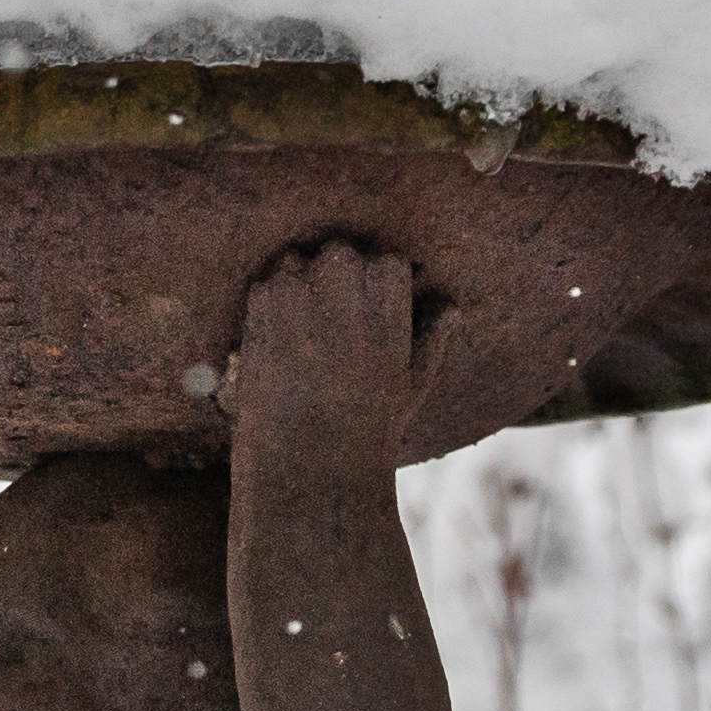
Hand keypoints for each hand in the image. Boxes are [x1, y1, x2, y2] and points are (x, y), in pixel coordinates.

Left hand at [227, 240, 422, 479]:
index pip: (387, 262)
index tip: (370, 309)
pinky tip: (280, 340)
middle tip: (334, 317)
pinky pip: (265, 283)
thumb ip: (434, 336)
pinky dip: (270, 303)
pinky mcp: (260, 306)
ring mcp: (298, 291)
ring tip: (305, 329)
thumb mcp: (415, 382)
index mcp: (387, 300)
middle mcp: (344, 285)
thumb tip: (450, 304)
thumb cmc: (370, 424)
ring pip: (297, 260)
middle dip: (338, 277)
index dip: (378, 284)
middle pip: (340, 253)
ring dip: (299, 283)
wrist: (308, 457)